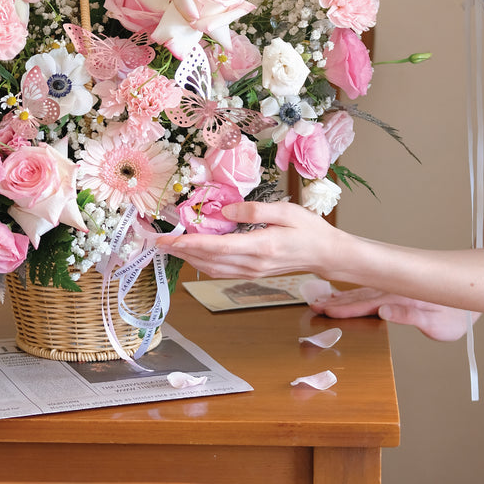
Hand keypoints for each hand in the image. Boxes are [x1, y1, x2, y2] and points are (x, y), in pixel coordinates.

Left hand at [155, 199, 339, 279]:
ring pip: (212, 269)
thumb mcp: (285, 211)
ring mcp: (251, 271)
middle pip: (208, 260)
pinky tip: (194, 255)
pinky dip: (203, 263)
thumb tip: (226, 211)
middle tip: (158, 242)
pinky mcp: (252, 273)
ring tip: (170, 248)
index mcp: (260, 247)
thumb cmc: (309, 230)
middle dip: (180, 252)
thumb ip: (254, 210)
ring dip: (188, 259)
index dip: (189, 243)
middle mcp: (252, 264)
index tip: (168, 239)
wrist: (326, 254)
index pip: (216, 247)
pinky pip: (221, 271)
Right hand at [310, 287, 475, 341]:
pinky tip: (345, 295)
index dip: (343, 308)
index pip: (364, 304)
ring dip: (341, 297)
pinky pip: (369, 292)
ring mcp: (392, 290)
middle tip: (314, 304)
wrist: (468, 300)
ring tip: (323, 300)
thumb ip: (408, 314)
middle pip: (357, 296)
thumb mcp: (435, 323)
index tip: (324, 310)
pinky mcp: (395, 292)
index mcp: (397, 298)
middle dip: (335, 301)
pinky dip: (354, 293)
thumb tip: (382, 310)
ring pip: (361, 292)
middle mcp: (391, 291)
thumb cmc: (455, 315)